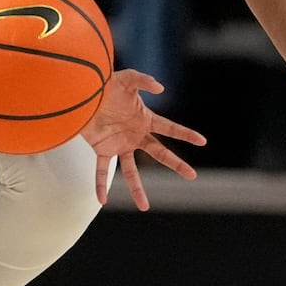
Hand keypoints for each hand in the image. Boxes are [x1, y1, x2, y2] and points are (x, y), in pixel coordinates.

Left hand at [79, 69, 204, 210]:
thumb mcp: (127, 78)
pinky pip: (102, 170)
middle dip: (176, 164)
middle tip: (192, 175)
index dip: (185, 134)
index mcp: (144, 120)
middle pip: (160, 153)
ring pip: (131, 171)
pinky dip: (100, 185)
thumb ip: (144, 80)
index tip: (202, 141)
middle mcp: (135, 135)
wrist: (82, 94)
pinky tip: (102, 200)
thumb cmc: (106, 84)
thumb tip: (161, 89)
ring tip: (145, 207)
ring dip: (137, 189)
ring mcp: (119, 144)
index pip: (170, 128)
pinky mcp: (102, 149)